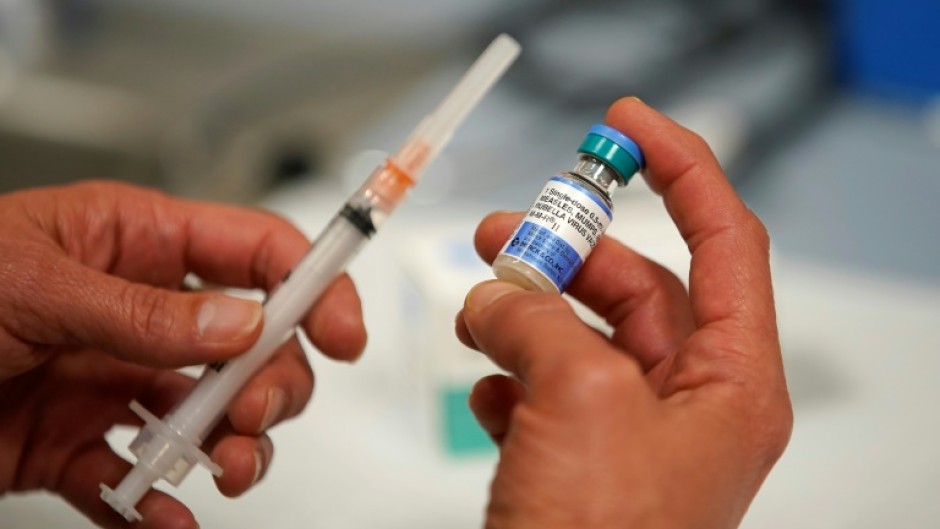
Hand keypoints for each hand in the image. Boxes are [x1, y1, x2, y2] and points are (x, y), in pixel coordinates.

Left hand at [0, 181, 365, 527]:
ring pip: (211, 416)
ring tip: (223, 470)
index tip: (342, 332)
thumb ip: (142, 312)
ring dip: (234, 448)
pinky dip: (160, 509)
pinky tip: (161, 518)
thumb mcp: (31, 282)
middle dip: (273, 382)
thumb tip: (239, 326)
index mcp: (133, 242)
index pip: (254, 252)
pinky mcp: (78, 444)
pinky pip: (139, 480)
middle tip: (252, 413)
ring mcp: (111, 380)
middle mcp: (137, 313)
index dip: (312, 284)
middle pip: (253, 344)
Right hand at [456, 98, 791, 528]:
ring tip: (478, 304)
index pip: (726, 241)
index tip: (631, 128)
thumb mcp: (579, 399)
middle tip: (507, 228)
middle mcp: (690, 407)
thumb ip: (536, 319)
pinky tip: (486, 388)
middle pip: (640, 288)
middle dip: (572, 250)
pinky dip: (511, 376)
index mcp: (731, 386)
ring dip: (528, 313)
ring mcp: (632, 438)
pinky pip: (549, 392)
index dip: (682, 170)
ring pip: (583, 338)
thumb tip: (494, 293)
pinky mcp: (581, 466)